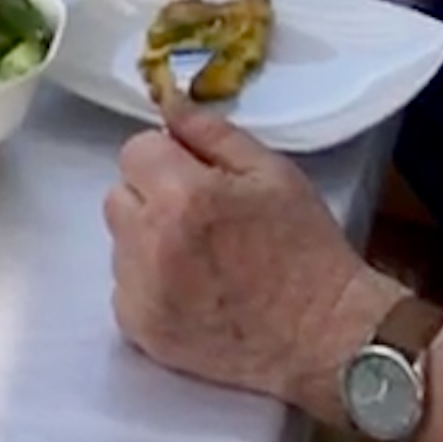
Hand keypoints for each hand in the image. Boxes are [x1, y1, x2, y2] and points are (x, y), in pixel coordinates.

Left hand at [106, 98, 393, 408]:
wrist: (324, 336)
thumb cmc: (305, 249)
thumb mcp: (271, 172)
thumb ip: (211, 132)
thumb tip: (168, 105)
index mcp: (182, 196)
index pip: (135, 150)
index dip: (167, 157)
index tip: (196, 175)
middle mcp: (150, 244)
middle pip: (119, 195)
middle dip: (152, 196)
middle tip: (200, 216)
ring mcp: (142, 293)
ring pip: (119, 243)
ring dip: (147, 241)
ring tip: (200, 257)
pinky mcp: (142, 331)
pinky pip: (124, 289)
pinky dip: (148, 285)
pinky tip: (192, 289)